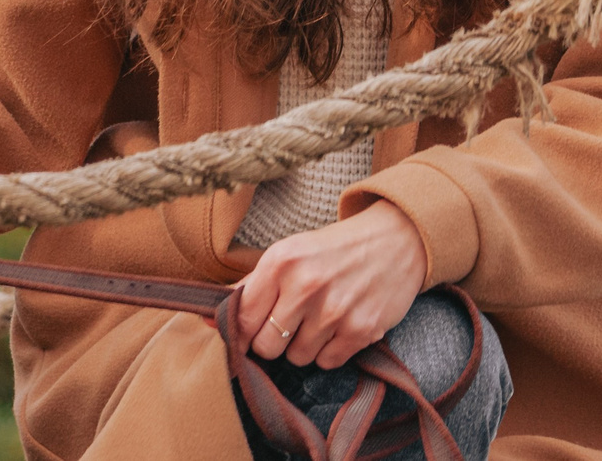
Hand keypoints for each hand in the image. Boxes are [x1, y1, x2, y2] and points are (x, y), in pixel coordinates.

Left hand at [231, 201, 428, 369]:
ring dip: (303, 345)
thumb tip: (207, 316)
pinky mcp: (361, 330)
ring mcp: (334, 310)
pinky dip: (330, 350)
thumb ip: (249, 286)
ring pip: (296, 357)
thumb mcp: (288, 253)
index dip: (243, 331)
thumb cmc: (333, 249)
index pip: (242, 319)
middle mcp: (305, 285)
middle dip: (273, 341)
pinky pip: (327, 362)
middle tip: (290, 322)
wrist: (395, 240)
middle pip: (265, 347)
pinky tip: (339, 325)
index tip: (253, 328)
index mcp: (281, 261)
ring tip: (319, 317)